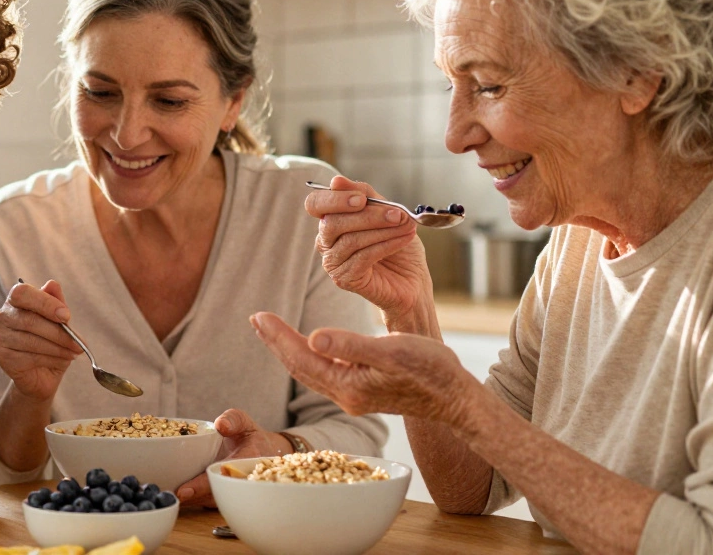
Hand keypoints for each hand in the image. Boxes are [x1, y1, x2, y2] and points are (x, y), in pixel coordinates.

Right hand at [0, 280, 81, 400]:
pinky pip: (30, 357)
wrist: (42, 373)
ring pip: (31, 341)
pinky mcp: (4, 358)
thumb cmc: (50, 340)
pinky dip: (51, 359)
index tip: (66, 315)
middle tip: (78, 342)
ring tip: (74, 352)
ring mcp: (0, 338)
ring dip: (58, 348)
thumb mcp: (59, 319)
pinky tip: (63, 359)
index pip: (23, 293)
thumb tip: (52, 284)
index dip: (45, 303)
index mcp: (16, 299)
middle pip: (29, 320)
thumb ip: (56, 302)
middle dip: (58, 332)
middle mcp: (3, 316)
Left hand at [174, 409, 287, 506]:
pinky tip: (179, 499)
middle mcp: (240, 481)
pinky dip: (195, 501)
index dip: (203, 485)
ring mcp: (233, 490)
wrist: (264, 453)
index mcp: (246, 462)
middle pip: (216, 494)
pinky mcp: (226, 495)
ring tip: (171, 499)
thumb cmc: (250, 437)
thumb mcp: (245, 423)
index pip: (223, 475)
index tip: (185, 490)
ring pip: (212, 501)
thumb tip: (221, 425)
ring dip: (193, 502)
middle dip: (194, 497)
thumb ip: (234, 420)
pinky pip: (211, 501)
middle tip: (173, 496)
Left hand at [250, 312, 478, 426]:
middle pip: (299, 366)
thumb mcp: (392, 351)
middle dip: (276, 342)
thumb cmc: (431, 371)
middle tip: (255, 319)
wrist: (457, 398)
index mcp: (348, 385)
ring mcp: (353, 395)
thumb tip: (313, 338)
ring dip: (289, 348)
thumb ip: (351, 345)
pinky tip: (307, 345)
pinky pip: (325, 372)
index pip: (301, 358)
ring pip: (310, 370)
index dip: (278, 336)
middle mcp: (345, 395)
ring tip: (270, 329)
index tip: (258, 316)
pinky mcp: (363, 391)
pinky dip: (309, 356)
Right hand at [304, 175, 431, 319]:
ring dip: (382, 230)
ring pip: (350, 240)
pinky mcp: (344, 279)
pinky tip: (403, 240)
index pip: (315, 205)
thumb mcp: (386, 213)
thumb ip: (365, 195)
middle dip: (367, 216)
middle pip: (333, 223)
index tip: (362, 199)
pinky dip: (386, 245)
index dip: (334, 199)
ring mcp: (333, 262)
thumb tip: (336, 181)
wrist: (413, 281)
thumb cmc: (398, 246)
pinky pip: (362, 257)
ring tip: (406, 226)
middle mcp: (326, 241)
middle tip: (396, 214)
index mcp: (330, 220)